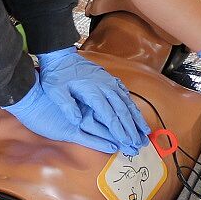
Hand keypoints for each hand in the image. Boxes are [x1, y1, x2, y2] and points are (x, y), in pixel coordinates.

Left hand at [11, 48, 149, 154]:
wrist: (61, 57)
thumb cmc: (57, 76)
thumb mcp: (55, 91)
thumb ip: (66, 105)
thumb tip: (77, 120)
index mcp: (93, 91)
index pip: (109, 114)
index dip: (118, 129)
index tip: (125, 141)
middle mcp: (106, 86)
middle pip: (122, 110)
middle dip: (132, 128)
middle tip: (139, 143)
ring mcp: (110, 82)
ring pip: (127, 102)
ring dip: (136, 118)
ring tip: (144, 132)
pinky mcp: (110, 80)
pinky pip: (125, 94)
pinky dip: (132, 106)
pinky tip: (137, 114)